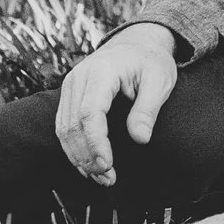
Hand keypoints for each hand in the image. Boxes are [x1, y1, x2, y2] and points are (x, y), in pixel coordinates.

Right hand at [55, 23, 179, 184]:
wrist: (137, 44)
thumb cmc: (151, 62)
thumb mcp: (160, 81)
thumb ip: (147, 109)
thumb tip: (140, 139)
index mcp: (102, 71)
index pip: (90, 113)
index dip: (96, 143)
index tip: (108, 165)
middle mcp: (79, 77)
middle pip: (72, 125)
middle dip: (87, 156)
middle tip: (108, 179)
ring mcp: (70, 85)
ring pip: (63, 129)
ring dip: (79, 157)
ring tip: (101, 178)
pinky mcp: (69, 94)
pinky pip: (63, 125)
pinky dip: (73, 148)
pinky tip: (88, 165)